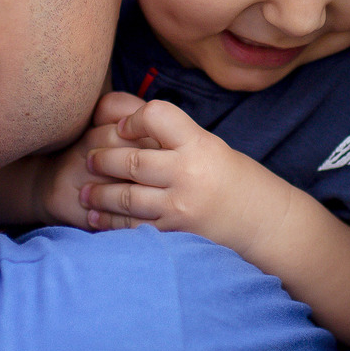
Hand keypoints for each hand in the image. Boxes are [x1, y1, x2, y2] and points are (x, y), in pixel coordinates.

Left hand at [79, 95, 262, 245]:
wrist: (265, 223)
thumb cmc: (234, 179)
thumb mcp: (210, 147)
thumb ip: (173, 137)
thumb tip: (124, 119)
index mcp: (200, 144)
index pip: (156, 116)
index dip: (132, 119)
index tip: (122, 128)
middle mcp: (189, 174)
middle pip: (131, 161)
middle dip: (102, 160)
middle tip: (88, 159)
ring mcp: (181, 207)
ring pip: (126, 197)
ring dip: (99, 194)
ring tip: (84, 191)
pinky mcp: (176, 234)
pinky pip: (133, 227)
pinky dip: (109, 222)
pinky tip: (94, 217)